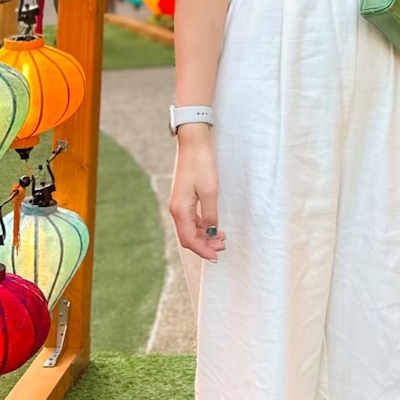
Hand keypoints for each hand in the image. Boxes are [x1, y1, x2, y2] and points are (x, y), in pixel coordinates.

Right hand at [169, 127, 226, 260]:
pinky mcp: (184, 197)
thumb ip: (210, 214)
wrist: (194, 143)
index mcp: (180, 210)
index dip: (202, 250)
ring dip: (204, 235)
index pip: (189, 240)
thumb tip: (211, 231)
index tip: (216, 256)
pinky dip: (202, 225)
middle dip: (205, 244)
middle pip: (188, 236)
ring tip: (221, 237)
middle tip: (223, 246)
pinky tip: (213, 225)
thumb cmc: (201, 164)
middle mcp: (176, 209)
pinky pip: (191, 218)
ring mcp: (179, 203)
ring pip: (190, 228)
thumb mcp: (210, 191)